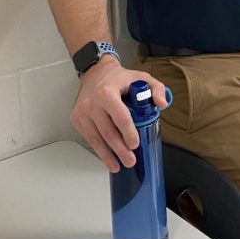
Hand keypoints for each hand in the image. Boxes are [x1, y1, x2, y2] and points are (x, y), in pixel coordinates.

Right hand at [71, 56, 170, 172]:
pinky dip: (98, 149)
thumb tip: (162, 104)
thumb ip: (156, 88)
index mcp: (107, 92)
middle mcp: (92, 103)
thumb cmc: (118, 78)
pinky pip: (89, 137)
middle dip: (120, 150)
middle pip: (108, 132)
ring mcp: (82, 112)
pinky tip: (106, 157)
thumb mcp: (141, 77)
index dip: (128, 133)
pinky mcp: (77, 118)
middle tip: (130, 160)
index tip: (135, 144)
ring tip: (118, 165)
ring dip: (107, 155)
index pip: (120, 117)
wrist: (95, 73)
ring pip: (96, 139)